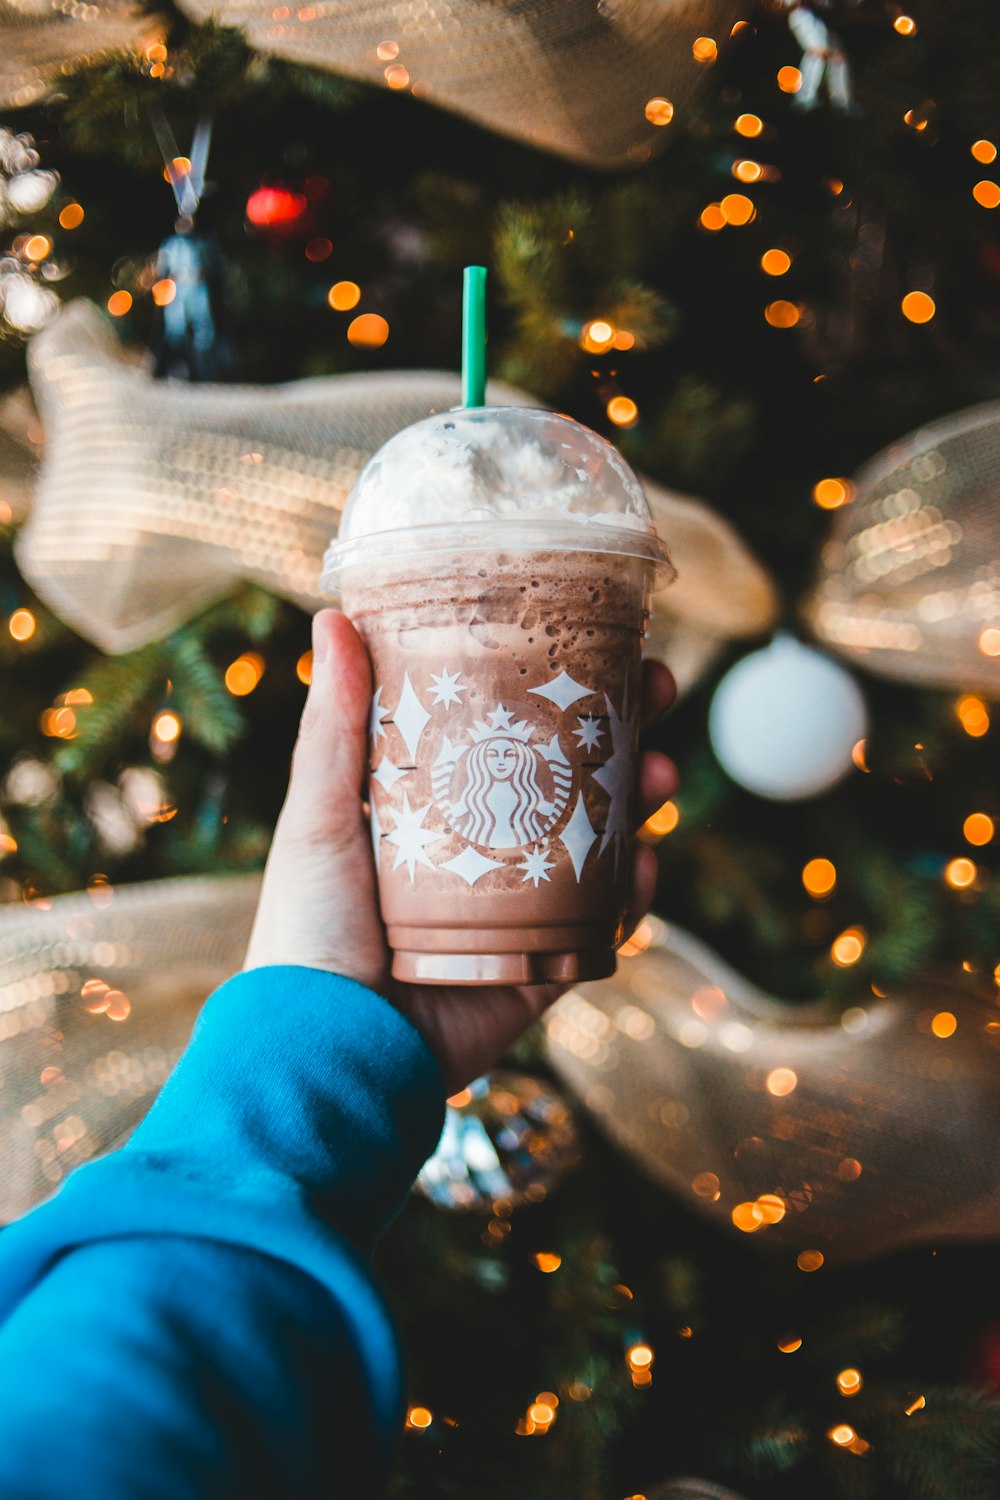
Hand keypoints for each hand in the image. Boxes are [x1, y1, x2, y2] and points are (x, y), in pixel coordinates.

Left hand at [245, 610, 676, 1092]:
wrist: (329, 1051)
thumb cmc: (309, 931)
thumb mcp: (319, 818)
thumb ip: (332, 728)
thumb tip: (333, 618)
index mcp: (432, 811)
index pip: (507, 736)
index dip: (554, 692)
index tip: (593, 646)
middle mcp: (482, 855)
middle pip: (570, 782)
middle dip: (621, 738)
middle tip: (656, 696)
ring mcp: (519, 913)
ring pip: (602, 847)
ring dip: (641, 806)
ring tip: (661, 777)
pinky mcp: (541, 969)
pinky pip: (602, 929)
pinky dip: (634, 897)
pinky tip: (648, 865)